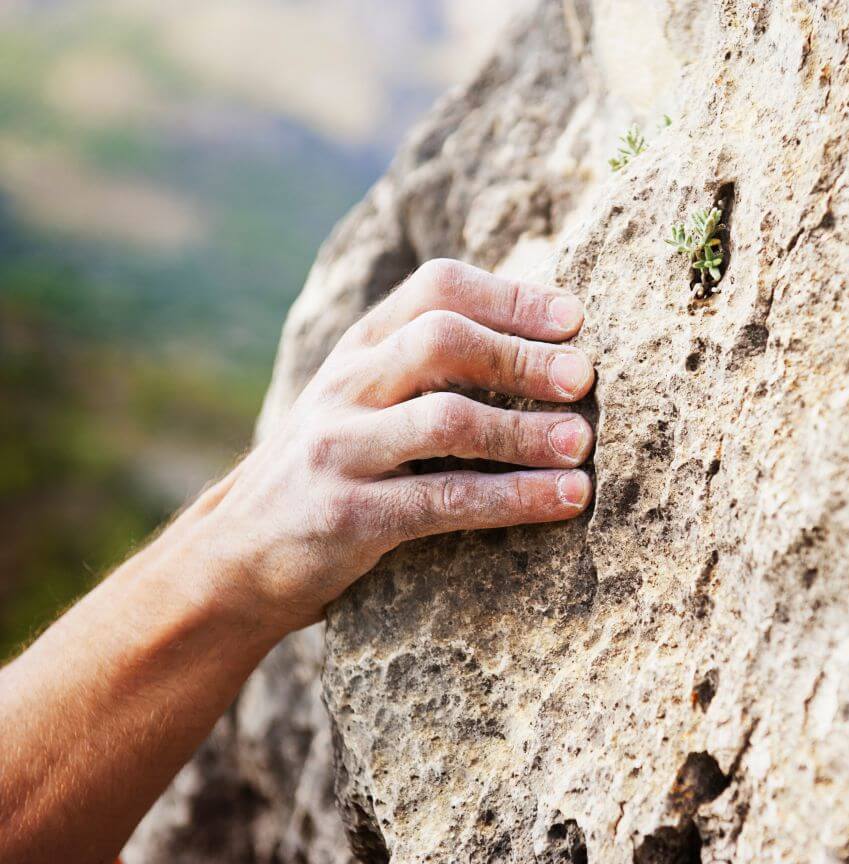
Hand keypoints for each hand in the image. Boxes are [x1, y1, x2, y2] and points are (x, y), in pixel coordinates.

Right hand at [193, 259, 594, 633]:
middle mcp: (346, 386)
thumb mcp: (360, 399)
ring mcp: (341, 449)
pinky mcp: (349, 517)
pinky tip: (565, 499)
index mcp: (359, 348)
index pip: (436, 289)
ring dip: (526, 432)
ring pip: (449, 421)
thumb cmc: (328, 469)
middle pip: (443, 341)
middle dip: (521, 357)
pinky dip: (517, 497)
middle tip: (584, 378)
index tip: (572, 318)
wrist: (231, 557)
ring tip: (581, 444)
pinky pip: (447, 500)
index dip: (511, 296)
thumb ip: (421, 363)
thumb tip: (542, 343)